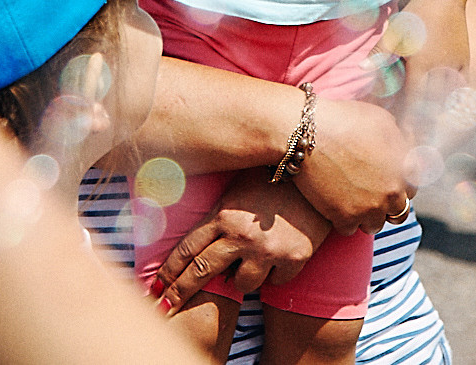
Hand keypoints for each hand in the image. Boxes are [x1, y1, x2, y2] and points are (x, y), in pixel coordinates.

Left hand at [149, 171, 330, 311]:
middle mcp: (242, 234)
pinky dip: (275, 274)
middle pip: (202, 271)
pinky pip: (276, 282)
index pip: (188, 248)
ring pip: (242, 284)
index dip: (169, 271)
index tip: (156, 286)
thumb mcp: (237, 186)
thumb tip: (193, 235)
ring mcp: (268, 249)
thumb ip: (217, 212)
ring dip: (242, 277)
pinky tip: (279, 256)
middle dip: (180, 292)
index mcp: (224, 213)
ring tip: (249, 261)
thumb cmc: (274, 174)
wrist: (318, 168)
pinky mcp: (295, 258)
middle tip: (165, 307)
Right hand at [292, 98, 410, 233]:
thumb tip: (406, 151)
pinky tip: (335, 204)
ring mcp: (370, 208)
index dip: (398, 185)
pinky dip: (343, 219)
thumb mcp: (383, 121)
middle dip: (386, 205)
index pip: (412, 190)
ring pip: (375, 225)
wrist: (307, 132)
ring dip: (365, 215)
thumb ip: (400, 142)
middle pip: (397, 213)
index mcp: (406, 169)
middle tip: (369, 194)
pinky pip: (350, 229)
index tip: (384, 182)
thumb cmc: (344, 119)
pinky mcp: (345, 218)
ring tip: (350, 199)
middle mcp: (393, 192)